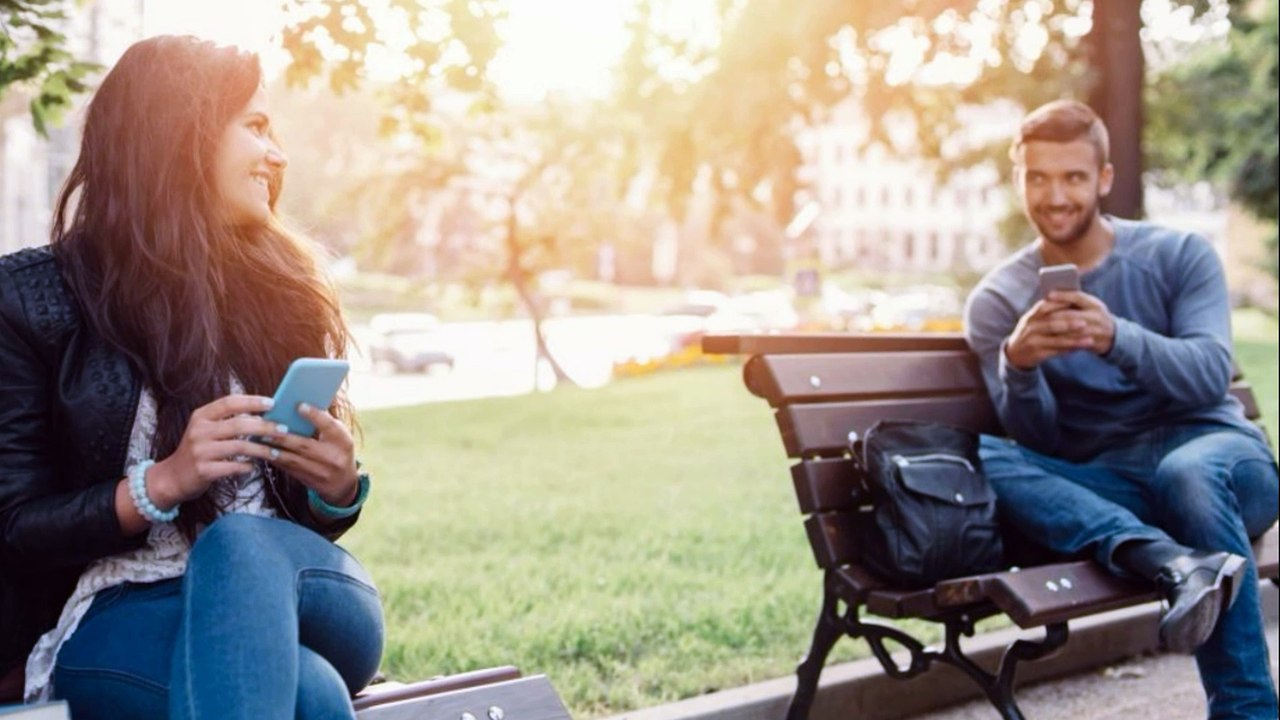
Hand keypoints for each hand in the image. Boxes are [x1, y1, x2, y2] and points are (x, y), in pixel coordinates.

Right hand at [148, 395, 289, 508]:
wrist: (172, 477)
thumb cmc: (198, 450)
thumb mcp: (205, 429)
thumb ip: (227, 420)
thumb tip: (262, 413)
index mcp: (201, 416)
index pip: (229, 402)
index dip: (252, 401)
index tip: (272, 402)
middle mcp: (199, 431)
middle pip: (239, 424)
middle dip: (265, 427)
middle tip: (283, 430)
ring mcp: (201, 451)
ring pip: (240, 446)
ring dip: (262, 449)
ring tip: (275, 451)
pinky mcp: (204, 470)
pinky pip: (234, 467)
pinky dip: (247, 466)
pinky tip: (254, 467)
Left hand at [257, 403, 358, 507]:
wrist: (343, 483)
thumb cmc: (338, 451)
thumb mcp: (339, 435)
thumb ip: (324, 423)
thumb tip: (303, 405)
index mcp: (342, 441)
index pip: (328, 426)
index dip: (314, 415)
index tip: (299, 405)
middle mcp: (332, 457)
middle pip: (304, 445)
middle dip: (284, 436)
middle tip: (267, 426)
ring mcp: (320, 472)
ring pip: (292, 460)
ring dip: (274, 449)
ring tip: (261, 439)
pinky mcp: (307, 480)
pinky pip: (288, 469)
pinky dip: (275, 459)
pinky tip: (265, 452)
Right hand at [1003, 297, 1093, 369]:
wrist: (1014, 354)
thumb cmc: (1030, 333)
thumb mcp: (1033, 321)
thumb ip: (1047, 312)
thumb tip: (1070, 301)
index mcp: (1030, 317)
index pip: (1044, 307)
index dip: (1060, 304)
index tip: (1076, 303)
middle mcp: (1030, 328)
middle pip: (1051, 324)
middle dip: (1069, 323)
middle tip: (1085, 322)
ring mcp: (1032, 342)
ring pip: (1055, 340)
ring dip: (1073, 340)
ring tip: (1089, 339)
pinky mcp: (1036, 354)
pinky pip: (1055, 352)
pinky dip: (1069, 350)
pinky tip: (1080, 348)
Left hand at [1047, 290, 1115, 354]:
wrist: (1113, 335)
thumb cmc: (1093, 317)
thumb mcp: (1089, 306)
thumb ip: (1074, 301)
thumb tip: (1051, 296)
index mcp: (1095, 304)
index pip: (1078, 297)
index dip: (1063, 295)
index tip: (1049, 294)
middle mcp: (1097, 316)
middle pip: (1072, 315)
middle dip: (1054, 315)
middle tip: (1039, 315)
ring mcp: (1096, 331)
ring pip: (1071, 330)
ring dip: (1055, 329)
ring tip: (1041, 327)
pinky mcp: (1092, 343)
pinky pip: (1074, 342)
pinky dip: (1061, 339)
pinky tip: (1050, 338)